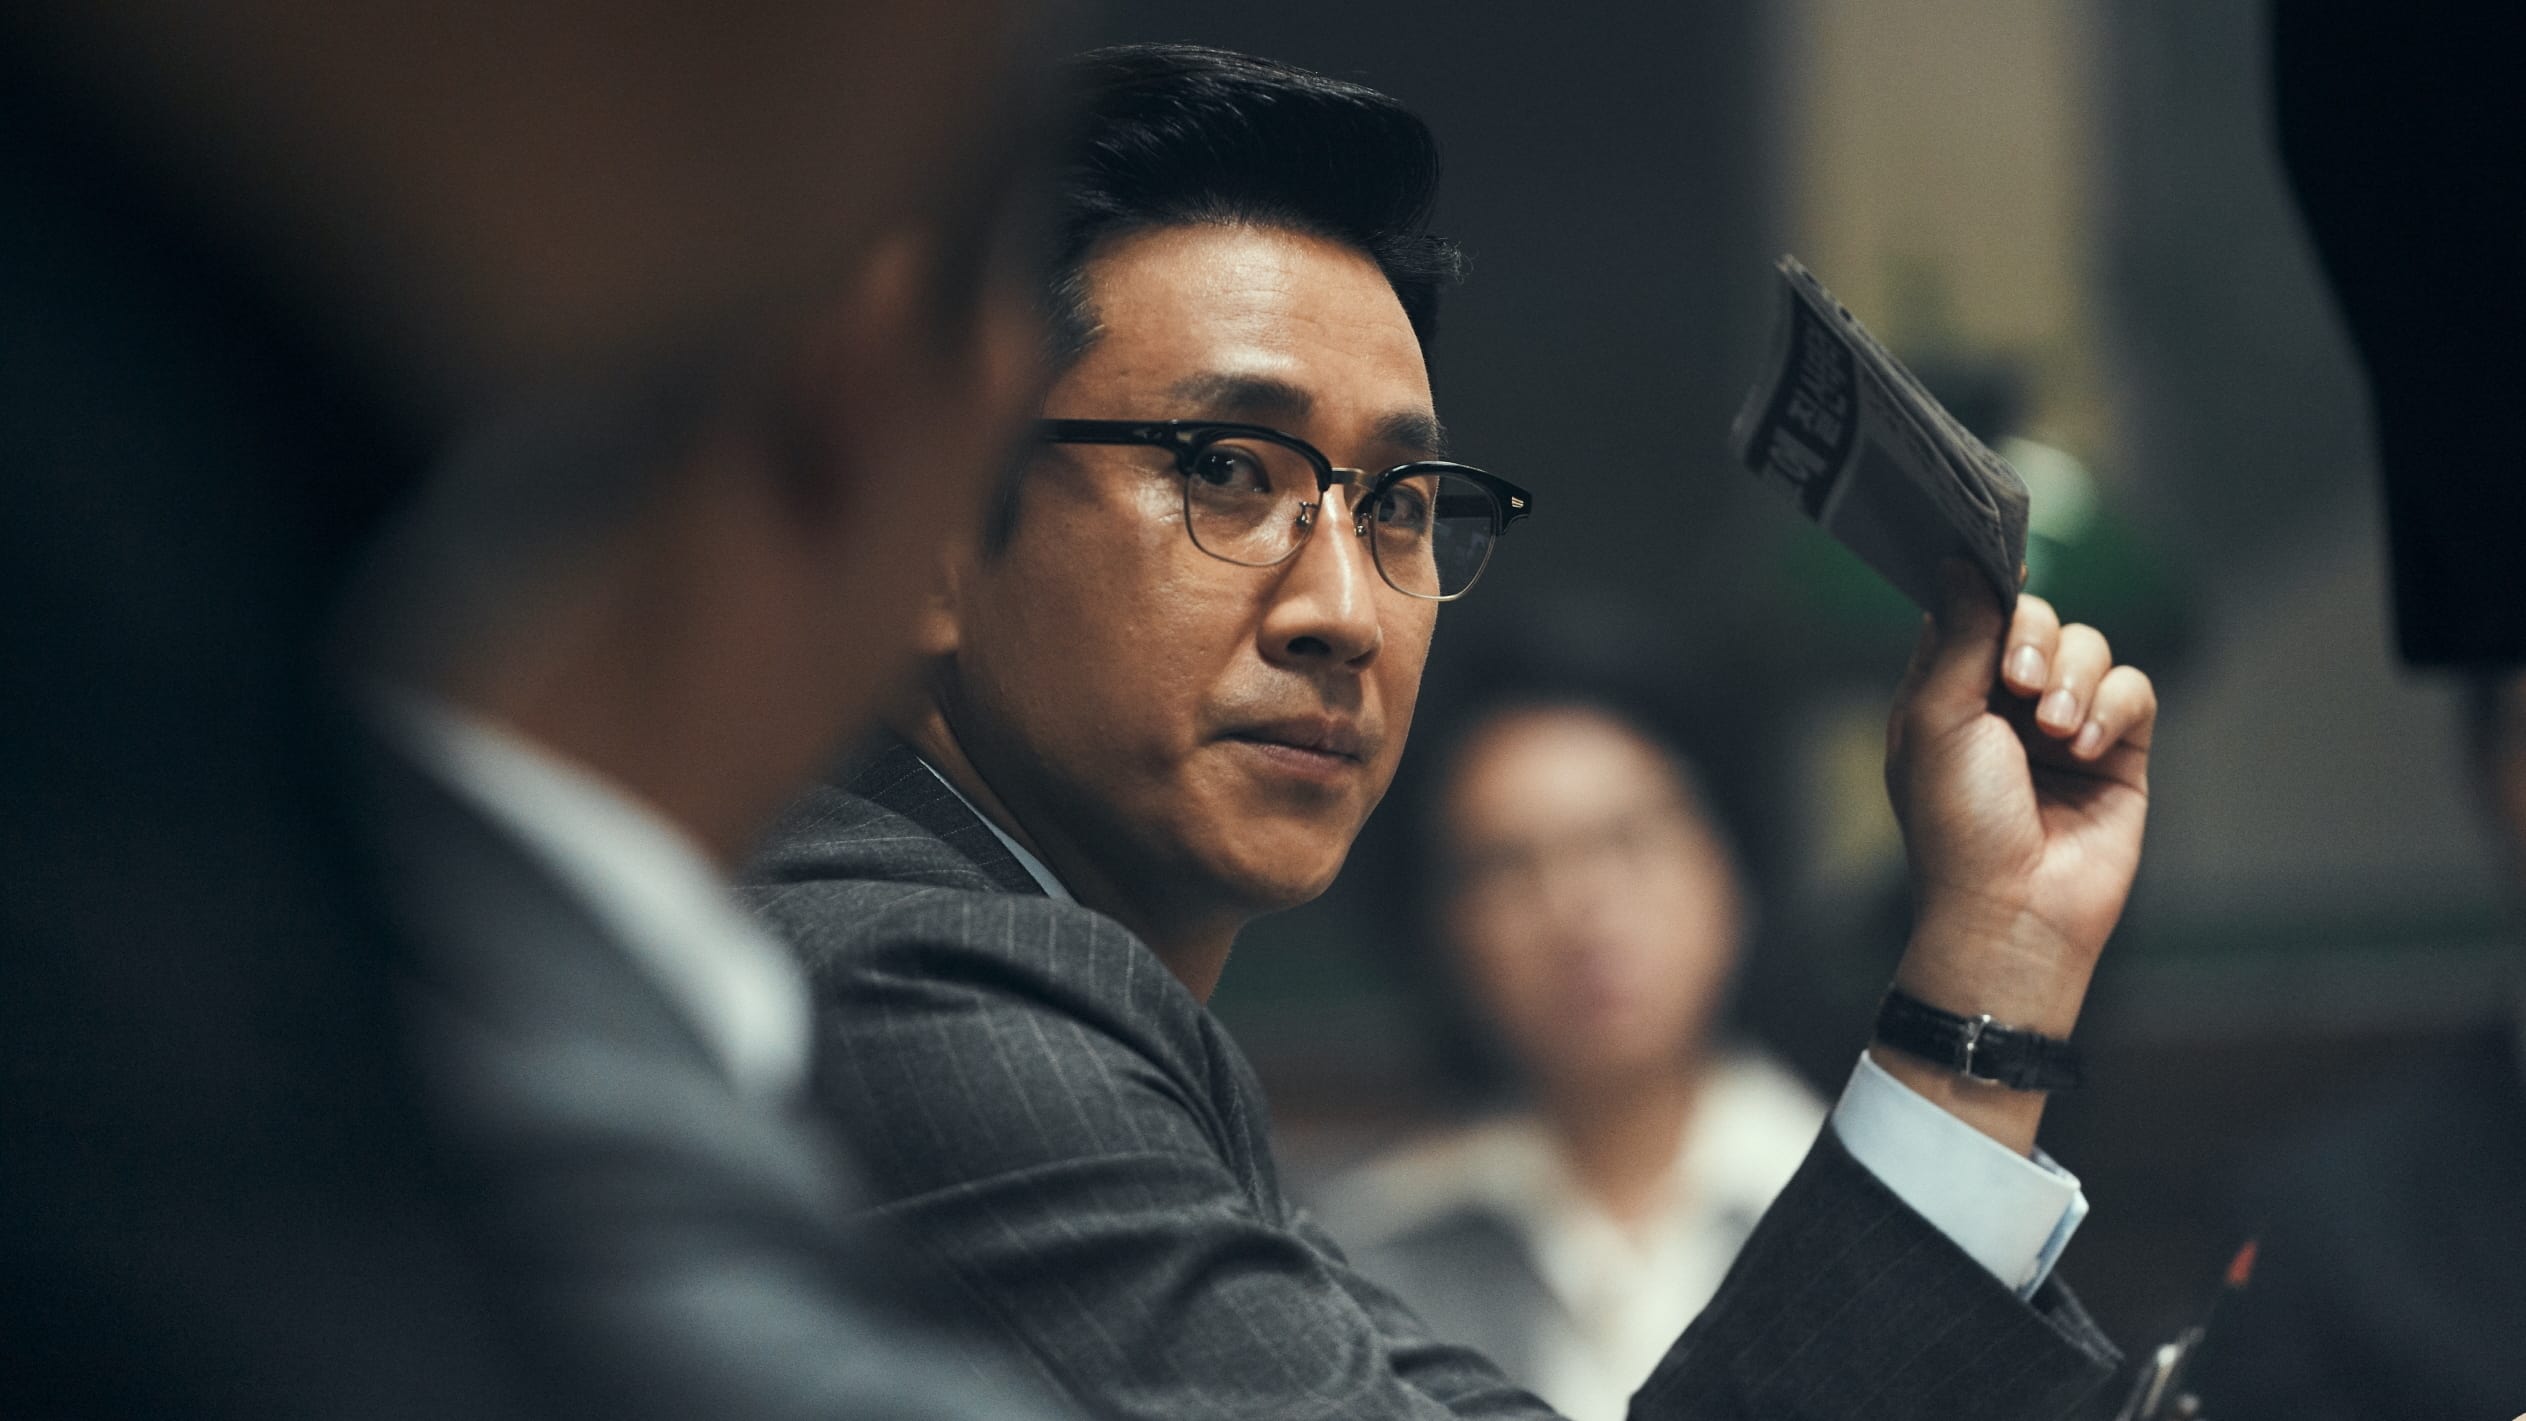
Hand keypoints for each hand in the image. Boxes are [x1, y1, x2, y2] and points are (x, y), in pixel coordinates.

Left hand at [1879, 562, 2156, 1150]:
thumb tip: (1963, 561)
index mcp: (1949, 691)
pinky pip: (2133, 689)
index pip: (1977, 611)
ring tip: (2053, 732)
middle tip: (2017, 686)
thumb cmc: (1958, 825)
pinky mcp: (2119, 749)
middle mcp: (2006, 703)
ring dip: (2072, 679)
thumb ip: (1959, 636)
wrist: (2013, 910)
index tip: (2002, 571)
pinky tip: (2083, 747)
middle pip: (2038, 620)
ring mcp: (2064, 725)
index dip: (1989, 593)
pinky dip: (2111, 707)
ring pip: (2089, 648)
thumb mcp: (1936, 720)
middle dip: (2033, 641)